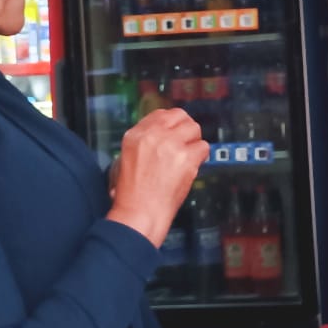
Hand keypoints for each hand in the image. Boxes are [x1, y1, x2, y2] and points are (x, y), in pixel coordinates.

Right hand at [107, 108, 208, 246]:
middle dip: (186, 128)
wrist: (139, 213)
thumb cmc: (132, 195)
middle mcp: (153, 135)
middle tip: (187, 141)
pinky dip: (201, 157)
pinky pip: (203, 147)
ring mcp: (170, 145)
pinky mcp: (186, 158)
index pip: (160, 114)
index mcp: (135, 135)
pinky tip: (192, 166)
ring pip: (194, 129)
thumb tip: (163, 136)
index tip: (176, 130)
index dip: (172, 122)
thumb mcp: (125, 160)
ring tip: (188, 156)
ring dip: (194, 142)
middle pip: (180, 116)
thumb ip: (143, 144)